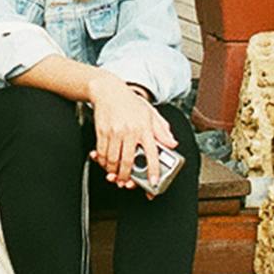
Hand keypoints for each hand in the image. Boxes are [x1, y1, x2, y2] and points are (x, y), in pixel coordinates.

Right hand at [88, 72, 176, 188]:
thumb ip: (163, 131)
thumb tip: (172, 144)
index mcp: (144, 128)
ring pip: (112, 160)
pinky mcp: (102, 132)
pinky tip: (106, 164)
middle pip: (127, 162)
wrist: (108, 90)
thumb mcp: (151, 114)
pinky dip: (103, 162)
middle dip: (126, 177)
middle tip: (127, 183)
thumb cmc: (130, 102)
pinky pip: (102, 153)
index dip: (152, 170)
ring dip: (113, 172)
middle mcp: (129, 131)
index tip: (153, 182)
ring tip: (116, 176)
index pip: (151, 153)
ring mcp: (114, 132)